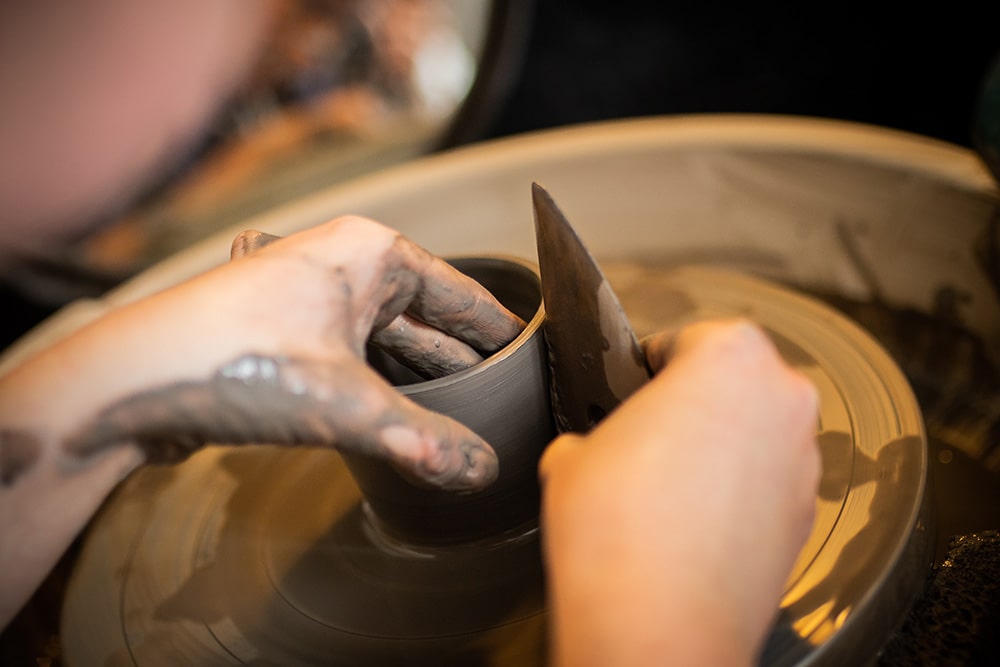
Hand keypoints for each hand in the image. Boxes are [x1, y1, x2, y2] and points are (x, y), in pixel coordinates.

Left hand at [64, 216, 523, 488]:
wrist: (126, 384)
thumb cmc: (232, 361)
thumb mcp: (348, 405)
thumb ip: (424, 441)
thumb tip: (483, 470)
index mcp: (368, 252)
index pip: (459, 291)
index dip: (499, 329)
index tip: (534, 355)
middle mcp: (339, 265)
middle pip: (423, 317)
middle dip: (461, 362)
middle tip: (507, 400)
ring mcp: (307, 299)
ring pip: (385, 340)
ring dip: (420, 381)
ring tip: (466, 417)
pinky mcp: (282, 335)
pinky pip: (352, 358)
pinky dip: (381, 387)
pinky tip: (403, 418)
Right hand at [539, 319, 819, 665]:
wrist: (657, 624)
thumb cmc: (619, 528)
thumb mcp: (575, 453)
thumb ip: (594, 431)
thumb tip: (592, 450)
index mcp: (731, 354)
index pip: (685, 340)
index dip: (648, 367)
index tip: (634, 389)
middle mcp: (783, 398)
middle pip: (730, 383)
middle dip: (691, 405)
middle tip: (645, 439)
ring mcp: (802, 460)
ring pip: (752, 434)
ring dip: (716, 449)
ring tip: (664, 489)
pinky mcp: (805, 515)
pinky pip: (765, 484)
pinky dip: (735, 494)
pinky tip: (690, 522)